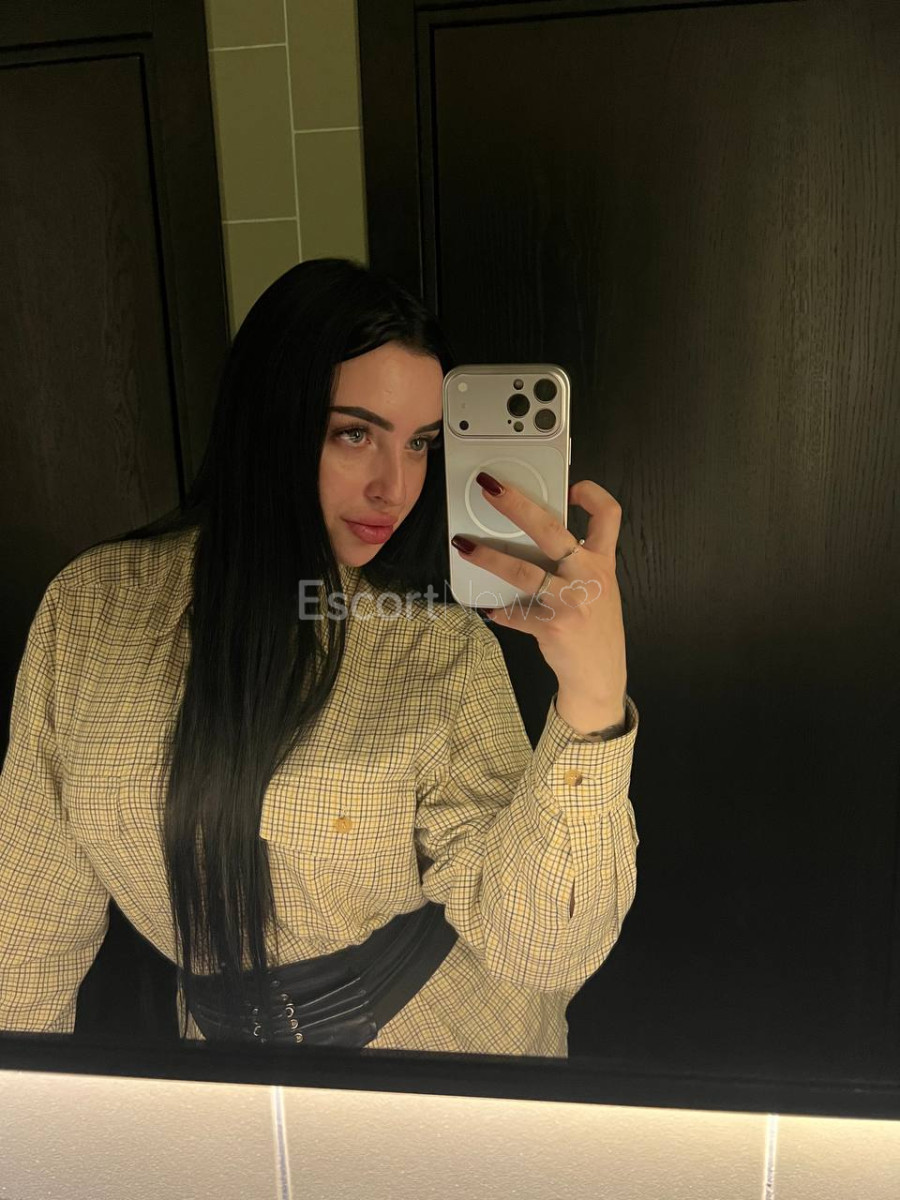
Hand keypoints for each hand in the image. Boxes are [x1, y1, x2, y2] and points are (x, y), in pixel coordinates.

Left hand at [451, 474, 626, 705]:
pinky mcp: (553, 626)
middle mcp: (590, 577)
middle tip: (488, 488)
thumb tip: (532, 539)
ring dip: (488, 556)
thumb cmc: (593, 629)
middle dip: (515, 504)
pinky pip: (515, 613)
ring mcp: (571, 601)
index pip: (608, 516)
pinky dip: (499, 610)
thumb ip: (577, 564)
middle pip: (550, 529)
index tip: (571, 486)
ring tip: (463, 545)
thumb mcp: (598, 589)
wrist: (600, 676)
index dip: (592, 494)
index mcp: (602, 563)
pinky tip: (489, 608)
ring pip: (522, 571)